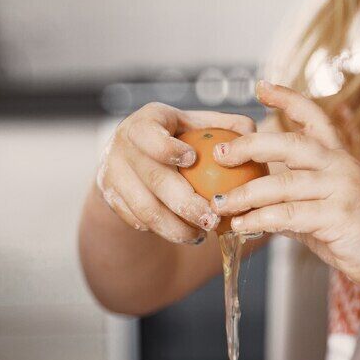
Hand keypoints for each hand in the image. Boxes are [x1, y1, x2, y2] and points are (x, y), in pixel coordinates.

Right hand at [97, 102, 256, 242]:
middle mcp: (121, 146)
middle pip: (153, 179)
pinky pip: (137, 222)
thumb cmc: (174, 139)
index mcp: (144, 123)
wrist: (130, 158)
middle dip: (185, 203)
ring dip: (176, 228)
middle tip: (211, 219)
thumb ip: (222, 126)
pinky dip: (162, 232)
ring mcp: (111, 174)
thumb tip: (250, 131)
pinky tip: (185, 235)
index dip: (168, 149)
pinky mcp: (109, 199)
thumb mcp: (193, 126)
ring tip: (202, 236)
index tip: (193, 159)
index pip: (149, 135)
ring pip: (145, 209)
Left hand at [212, 81, 359, 290]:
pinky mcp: (339, 216)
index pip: (314, 116)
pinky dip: (260, 220)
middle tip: (219, 153)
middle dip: (250, 146)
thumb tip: (248, 198)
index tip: (261, 86)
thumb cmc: (355, 232)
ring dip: (245, 194)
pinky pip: (289, 214)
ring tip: (219, 202)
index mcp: (337, 157)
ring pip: (283, 183)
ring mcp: (341, 189)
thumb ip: (290, 198)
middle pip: (290, 144)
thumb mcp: (321, 205)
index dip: (288, 98)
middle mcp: (340, 166)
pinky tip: (241, 226)